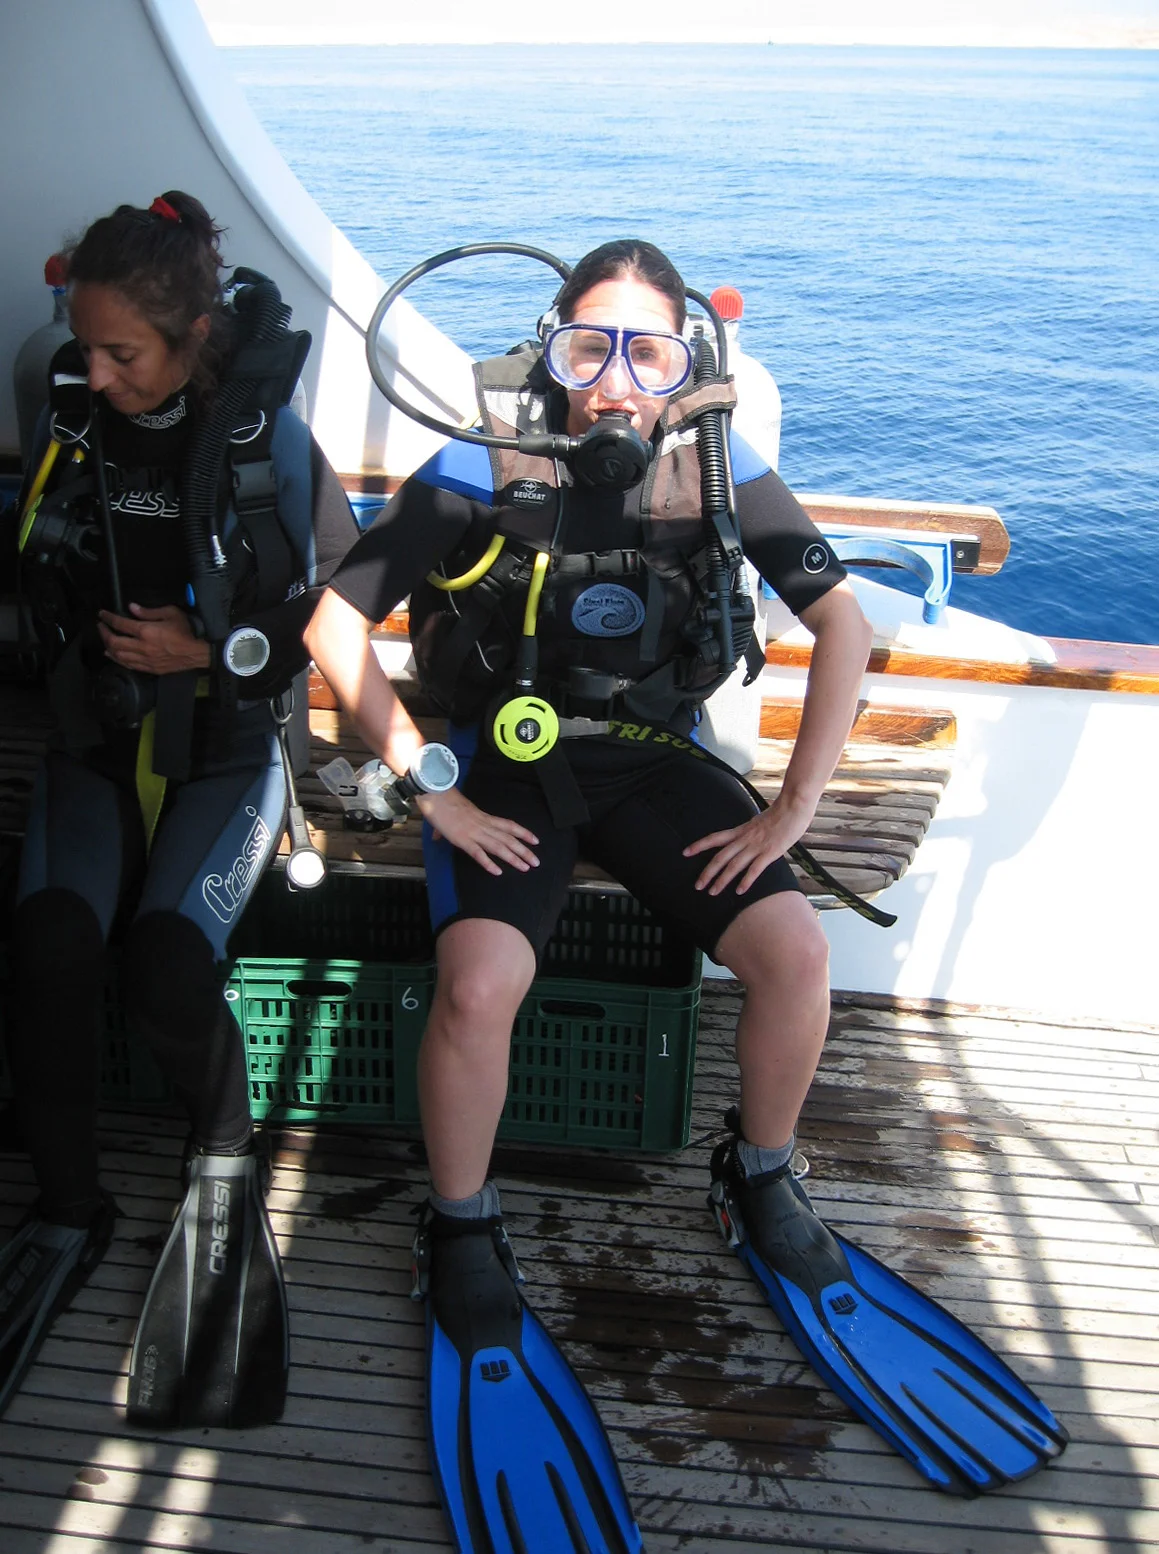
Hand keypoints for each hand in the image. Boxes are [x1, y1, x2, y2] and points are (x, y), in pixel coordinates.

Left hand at [97, 604, 210, 675]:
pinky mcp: (150, 668)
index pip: (120, 624)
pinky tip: (113, 655)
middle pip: (114, 641)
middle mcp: (142, 646)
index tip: (102, 615)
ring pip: (119, 655)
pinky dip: (118, 659)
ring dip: (108, 647)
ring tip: (105, 640)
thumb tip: (132, 608)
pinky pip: (129, 665)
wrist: (198, 652)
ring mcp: (145, 659)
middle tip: (101, 626)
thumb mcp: (170, 613)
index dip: (108, 618)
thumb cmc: (187, 631)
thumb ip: (149, 612)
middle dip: (104, 633)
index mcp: (146, 631)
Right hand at [417, 788, 538, 876]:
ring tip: (525, 868)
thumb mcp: (455, 813)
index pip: (509, 825)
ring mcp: (474, 833)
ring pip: (499, 847)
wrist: (436, 795)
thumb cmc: (444, 802)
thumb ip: (451, 827)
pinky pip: (478, 854)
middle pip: (509, 839)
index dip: (524, 833)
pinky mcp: (463, 840)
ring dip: (513, 858)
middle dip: (524, 851)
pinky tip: (497, 872)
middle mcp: (484, 825)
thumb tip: (438, 837)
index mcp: (484, 817)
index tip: (536, 841)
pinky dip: (488, 863)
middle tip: (536, 862)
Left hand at [683, 791, 813, 895]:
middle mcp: (744, 838)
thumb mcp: (759, 822)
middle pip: (720, 857)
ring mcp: (756, 846)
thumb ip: (751, 832)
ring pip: (733, 865)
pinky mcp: (770, 852)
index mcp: (741, 830)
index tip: (685, 853)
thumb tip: (747, 839)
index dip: (699, 845)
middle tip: (698, 885)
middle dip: (707, 872)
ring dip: (722, 880)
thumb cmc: (780, 813)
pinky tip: (740, 891)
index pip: (715, 838)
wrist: (793, 806)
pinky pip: (755, 869)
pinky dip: (746, 881)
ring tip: (713, 892)